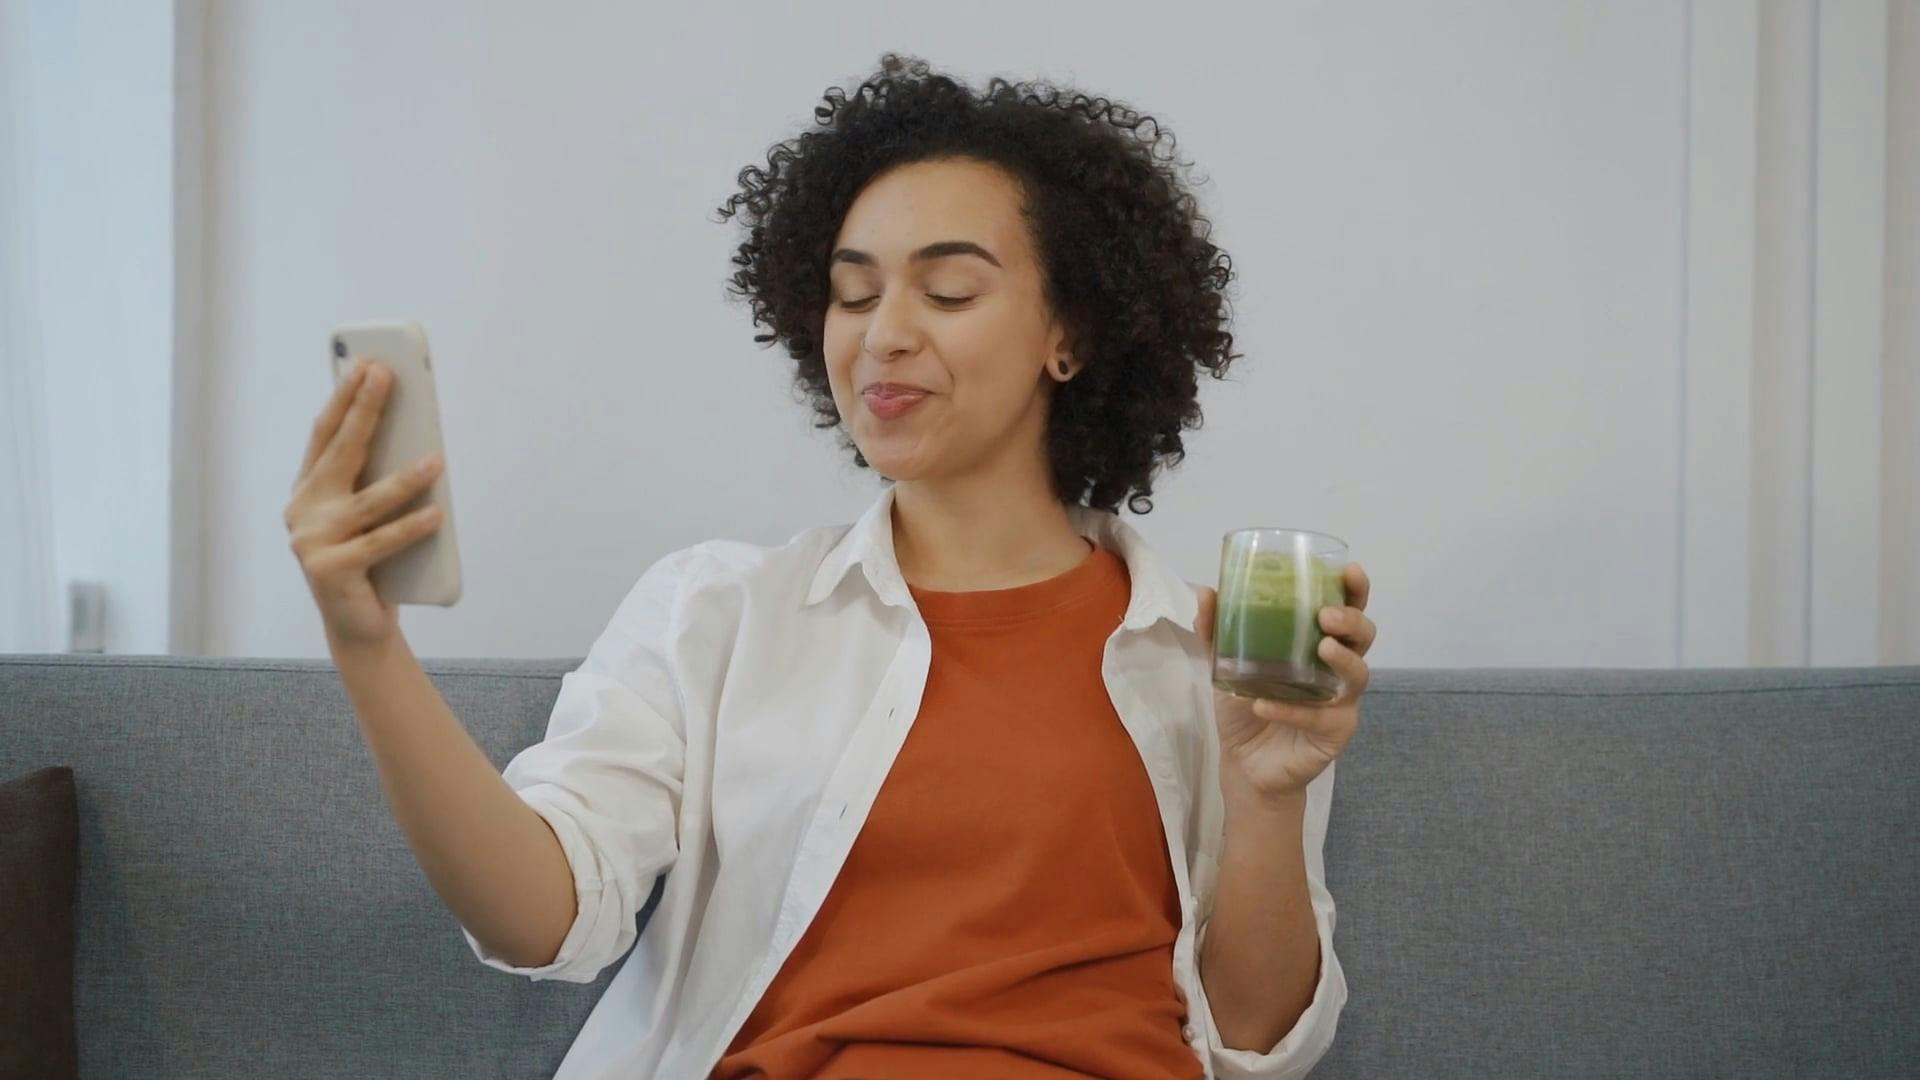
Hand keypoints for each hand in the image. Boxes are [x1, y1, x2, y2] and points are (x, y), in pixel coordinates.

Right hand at [284, 359, 444, 649]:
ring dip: (405, 478)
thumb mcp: (368, 514)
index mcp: (307, 490)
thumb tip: (416, 435)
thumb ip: (375, 479)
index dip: (343, 398)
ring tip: (436, 458)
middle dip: (364, 410)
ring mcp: (311, 542)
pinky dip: (411, 529)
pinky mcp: (330, 571)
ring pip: (367, 501)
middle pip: (340, 453)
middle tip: (386, 376)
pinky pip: (380, 544)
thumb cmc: (371, 562)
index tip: (365, 364)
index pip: (324, 435)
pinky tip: (436, 514)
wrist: (359, 627)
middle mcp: (302, 511)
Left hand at [1194, 563, 1374, 800]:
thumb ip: (1217, 631)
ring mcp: (1341, 702)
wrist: (1244, 762)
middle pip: (1363, 637)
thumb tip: (1205, 591)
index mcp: (1317, 642)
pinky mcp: (1335, 733)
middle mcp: (1338, 669)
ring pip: (1358, 675)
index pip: (1346, 609)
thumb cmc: (1245, 705)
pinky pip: (1320, 718)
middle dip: (1352, 621)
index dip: (1354, 590)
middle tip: (1327, 615)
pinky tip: (1264, 703)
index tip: (1350, 571)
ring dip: (1342, 659)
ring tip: (1322, 648)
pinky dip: (1292, 709)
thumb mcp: (1225, 665)